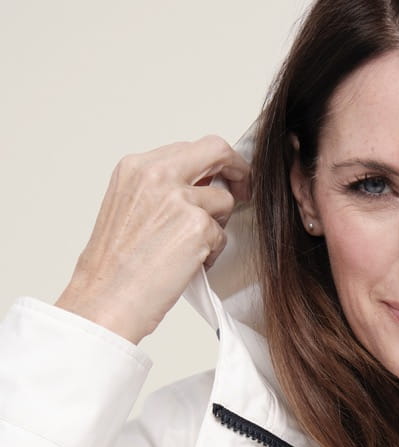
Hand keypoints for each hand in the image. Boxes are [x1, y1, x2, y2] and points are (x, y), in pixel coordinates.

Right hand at [56, 135, 251, 344]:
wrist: (106, 297)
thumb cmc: (114, 266)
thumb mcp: (128, 208)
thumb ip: (161, 189)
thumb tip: (201, 185)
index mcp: (136, 167)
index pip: (188, 149)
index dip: (210, 164)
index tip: (219, 177)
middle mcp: (157, 175)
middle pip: (216, 150)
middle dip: (237, 169)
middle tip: (244, 190)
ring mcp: (179, 199)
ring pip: (224, 200)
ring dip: (218, 225)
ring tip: (192, 249)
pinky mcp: (198, 227)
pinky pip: (223, 235)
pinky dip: (213, 253)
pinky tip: (188, 265)